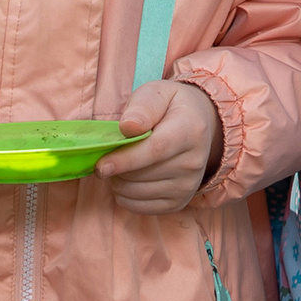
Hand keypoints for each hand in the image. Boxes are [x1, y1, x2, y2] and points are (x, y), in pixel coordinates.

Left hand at [94, 79, 223, 215]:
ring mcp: (188, 186)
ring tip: (120, 165)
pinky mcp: (180, 202)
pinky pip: (141, 208)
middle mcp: (194, 162)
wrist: (199, 124)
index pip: (155, 150)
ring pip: (138, 193)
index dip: (125, 160)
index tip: (101, 165)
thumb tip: (128, 128)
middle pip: (143, 175)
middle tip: (108, 155)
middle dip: (117, 169)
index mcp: (190, 131)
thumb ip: (142, 107)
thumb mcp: (158, 93)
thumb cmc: (171, 107)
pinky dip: (125, 196)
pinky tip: (128, 179)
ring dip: (118, 182)